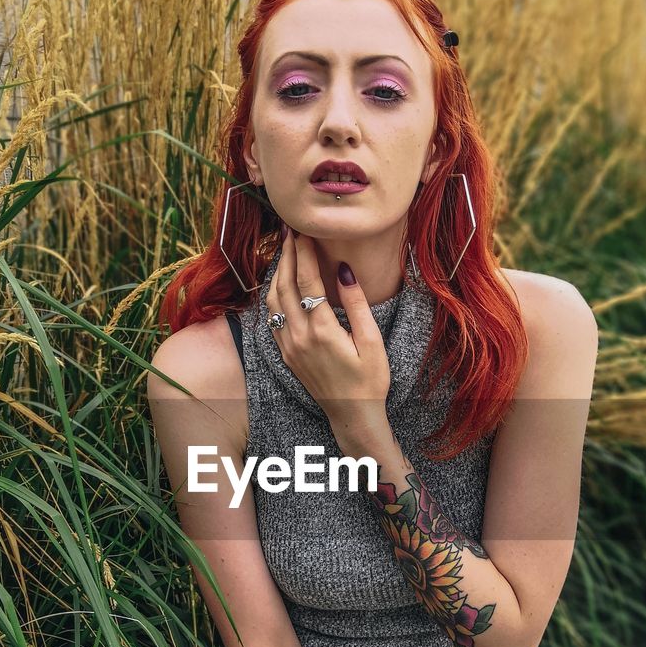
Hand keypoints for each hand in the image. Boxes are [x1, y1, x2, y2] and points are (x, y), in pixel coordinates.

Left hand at [266, 228, 390, 426]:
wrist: (351, 415)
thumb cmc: (370, 380)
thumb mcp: (371, 341)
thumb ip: (357, 303)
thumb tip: (344, 269)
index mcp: (322, 330)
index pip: (307, 281)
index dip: (305, 253)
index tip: (305, 231)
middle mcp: (299, 337)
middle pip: (286, 285)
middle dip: (288, 255)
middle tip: (290, 231)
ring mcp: (288, 346)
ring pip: (274, 300)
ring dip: (277, 273)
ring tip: (286, 251)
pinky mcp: (286, 354)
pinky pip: (273, 317)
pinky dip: (274, 294)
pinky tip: (280, 283)